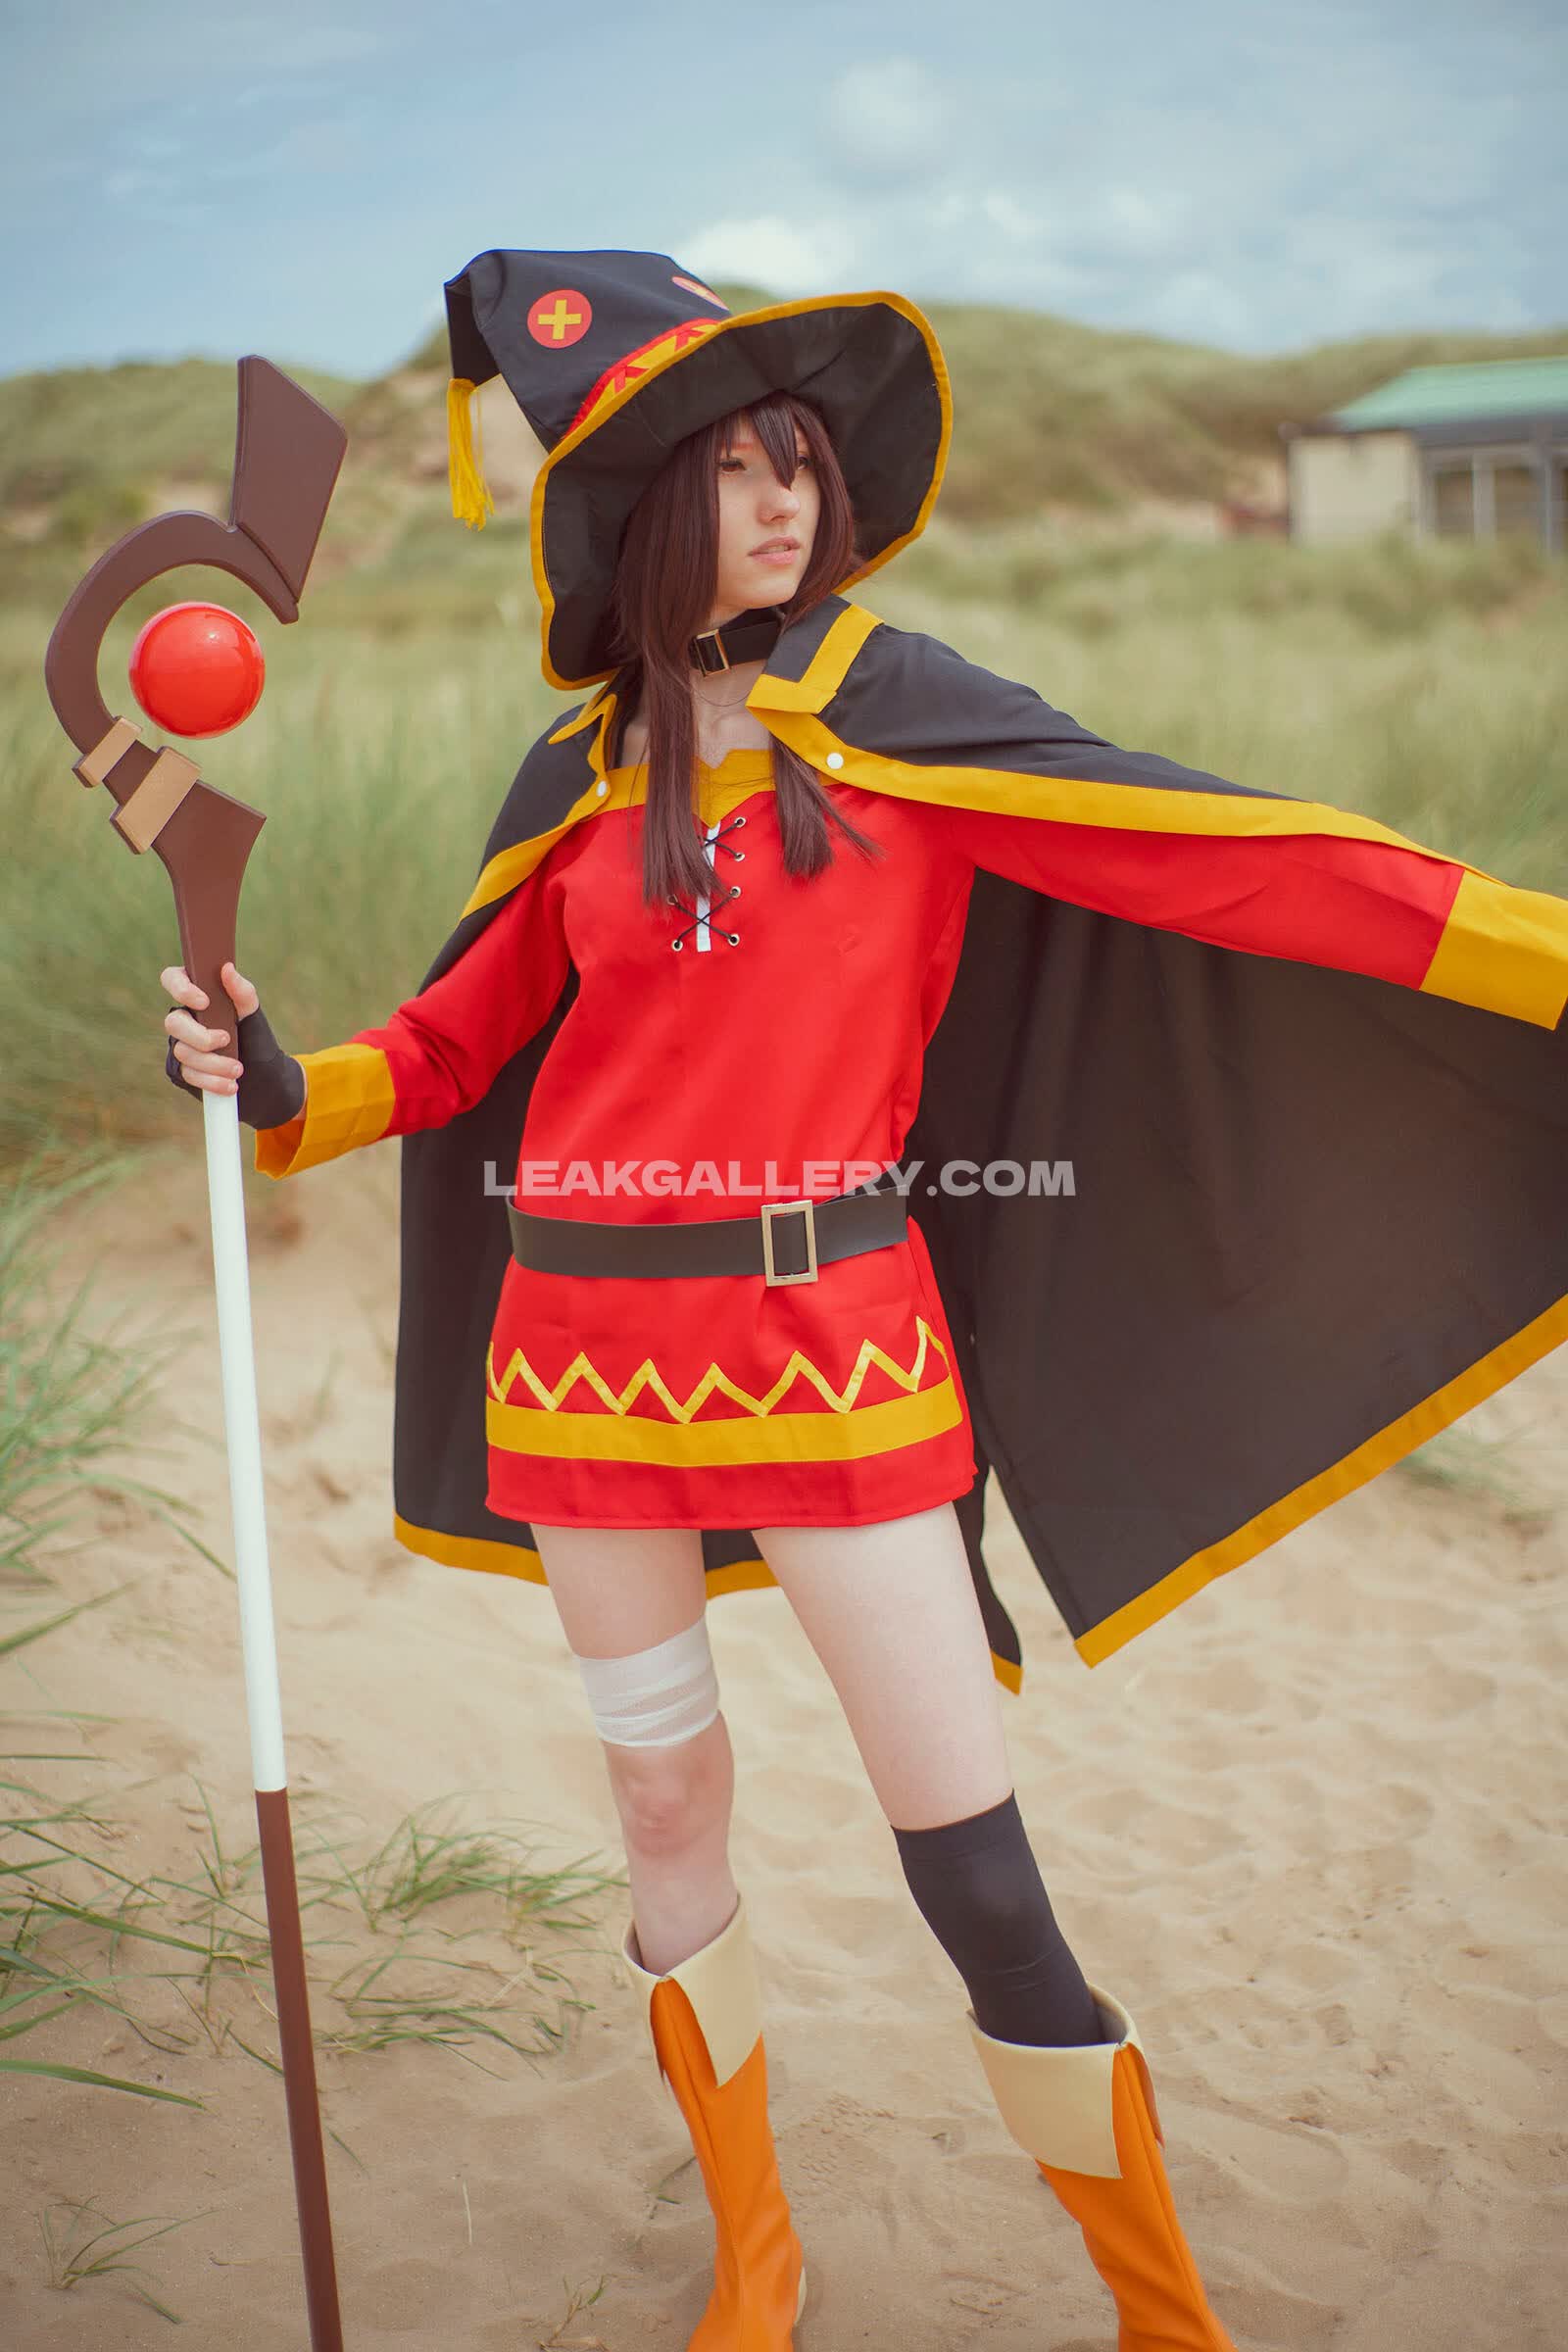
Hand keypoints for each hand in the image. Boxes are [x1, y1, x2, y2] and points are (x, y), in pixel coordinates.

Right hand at [163, 960, 305, 1126]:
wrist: (262, 1073)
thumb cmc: (254, 1036)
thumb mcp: (252, 1013)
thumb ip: (242, 991)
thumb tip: (227, 969)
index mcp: (197, 995)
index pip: (172, 979)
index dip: (181, 988)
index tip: (205, 1002)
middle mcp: (185, 1018)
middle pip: (173, 1022)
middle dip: (200, 1036)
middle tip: (226, 1040)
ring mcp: (181, 1044)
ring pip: (182, 1052)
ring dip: (213, 1063)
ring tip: (238, 1069)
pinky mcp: (184, 1069)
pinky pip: (188, 1075)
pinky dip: (211, 1081)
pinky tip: (230, 1084)